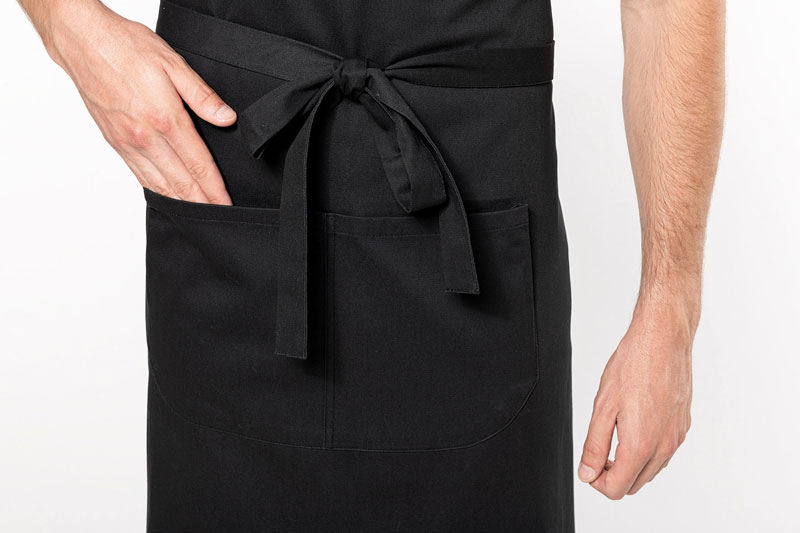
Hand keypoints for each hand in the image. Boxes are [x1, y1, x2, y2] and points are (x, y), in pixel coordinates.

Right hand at [45, 0, 234, 203]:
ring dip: (181, 202)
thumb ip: (202, 96)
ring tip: (198, 213)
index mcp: (165, 118)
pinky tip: (169, 196)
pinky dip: (157, 190)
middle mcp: (145, 137)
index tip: (226, 202)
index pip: (198, 164)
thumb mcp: (173, 64)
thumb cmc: (125, 47)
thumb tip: (226, 118)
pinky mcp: (115, 142)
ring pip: (160, 184)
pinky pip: (140, 175)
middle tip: (218, 217)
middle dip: (202, 203)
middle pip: (181, 182)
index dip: (214, 188)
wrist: (83, 42)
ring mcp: (128, 142)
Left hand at [578, 291, 695, 498]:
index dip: (596, 482)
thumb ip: (594, 445)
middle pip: (634, 484)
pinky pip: (663, 454)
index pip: (617, 489)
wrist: (663, 341)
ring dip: (629, 464)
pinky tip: (633, 428)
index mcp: (641, 445)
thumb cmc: (633, 366)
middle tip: (597, 452)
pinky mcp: (682, 427)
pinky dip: (646, 451)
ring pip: (650, 471)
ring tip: (613, 436)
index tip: (588, 466)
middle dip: (612, 476)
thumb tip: (587, 473)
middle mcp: (663, 446)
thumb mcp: (602, 407)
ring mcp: (676, 438)